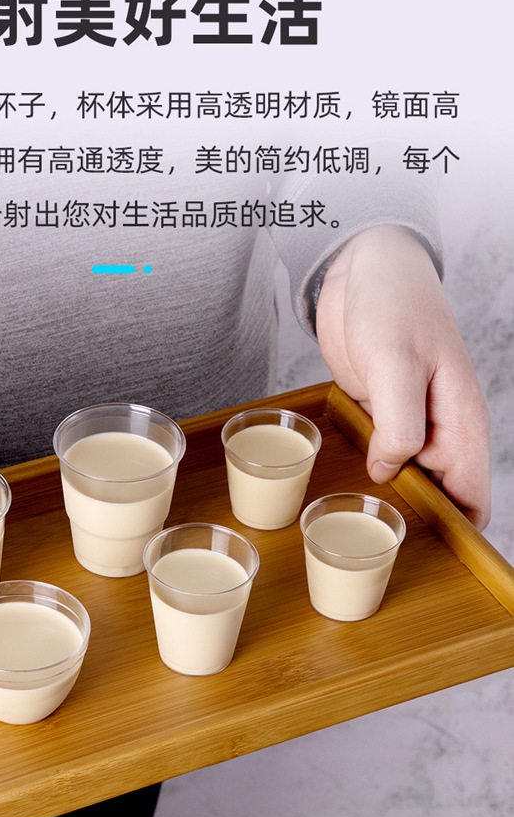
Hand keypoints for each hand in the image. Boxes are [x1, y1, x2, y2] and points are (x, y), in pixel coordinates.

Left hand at [315, 225, 490, 528]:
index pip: (472, 496)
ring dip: (388, 499)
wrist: (362, 264)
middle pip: (439, 496)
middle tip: (375, 546)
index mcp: (461, 421)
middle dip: (415, 522)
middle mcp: (441, 429)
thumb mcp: (394, 363)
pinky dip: (369, 473)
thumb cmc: (392, 301)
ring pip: (408, 480)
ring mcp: (410, 423)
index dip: (456, 529)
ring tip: (355, 525)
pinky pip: (382, 458)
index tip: (427, 552)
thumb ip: (399, 423)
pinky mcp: (382, 415)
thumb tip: (390, 471)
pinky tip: (345, 486)